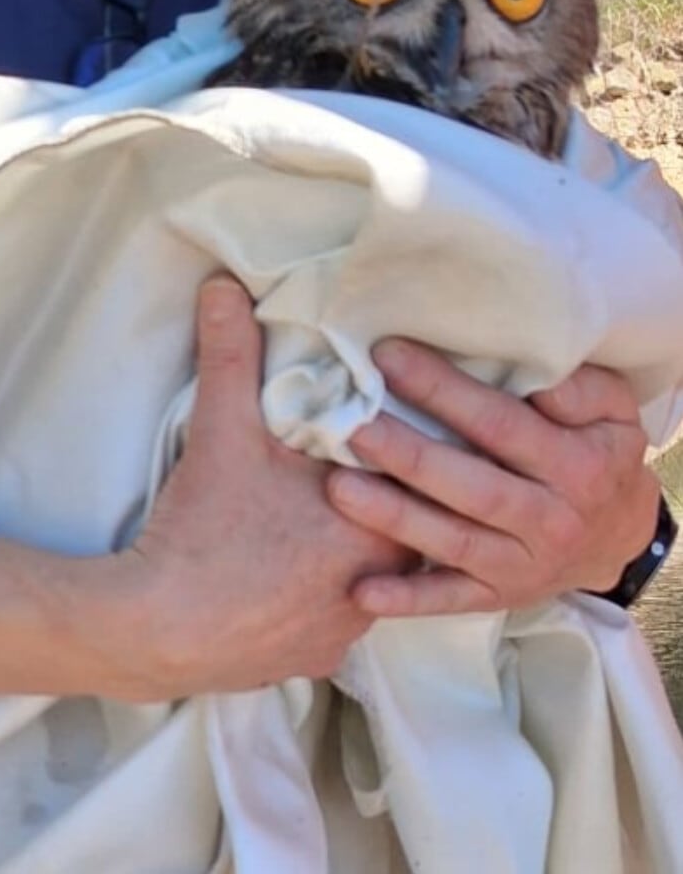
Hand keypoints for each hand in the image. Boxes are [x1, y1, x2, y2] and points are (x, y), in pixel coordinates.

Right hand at [127, 277, 414, 695]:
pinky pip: (330, 622)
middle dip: (376, 502)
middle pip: (397, 533)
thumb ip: (232, 353)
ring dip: (348, 552)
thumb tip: (226, 285)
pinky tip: (287, 577)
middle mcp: (374, 588)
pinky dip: (315, 598)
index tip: (379, 432)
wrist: (160, 628)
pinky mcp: (309, 661)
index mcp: (374, 527)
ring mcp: (343, 633)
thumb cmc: (206, 526)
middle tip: (343, 471)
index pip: (415, 484)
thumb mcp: (222, 428)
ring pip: (367, 582)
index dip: (398, 456)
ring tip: (313, 519)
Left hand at [327, 337, 657, 618]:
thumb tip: (536, 380)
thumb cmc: (596, 449)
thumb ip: (579, 388)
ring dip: (394, 517)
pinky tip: (361, 591)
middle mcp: (550, 520)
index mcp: (576, 467)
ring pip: (452, 542)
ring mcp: (522, 565)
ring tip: (338, 487)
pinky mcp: (498, 594)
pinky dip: (407, 599)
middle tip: (353, 426)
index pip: (500, 425)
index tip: (387, 357)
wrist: (618, 533)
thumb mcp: (612, 409)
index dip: (443, 391)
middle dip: (408, 456)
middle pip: (471, 487)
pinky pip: (450, 599)